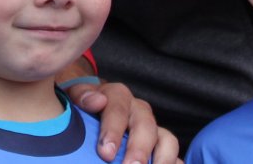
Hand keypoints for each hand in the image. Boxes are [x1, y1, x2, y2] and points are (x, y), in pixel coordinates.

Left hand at [59, 60, 179, 163]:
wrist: (93, 105)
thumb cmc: (83, 106)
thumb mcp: (77, 96)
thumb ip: (83, 96)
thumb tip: (96, 101)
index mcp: (118, 96)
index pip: (118, 110)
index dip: (113, 131)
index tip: (106, 153)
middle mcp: (139, 111)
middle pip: (146, 126)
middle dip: (139, 149)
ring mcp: (153, 128)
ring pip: (167, 140)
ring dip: (162, 159)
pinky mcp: (162, 145)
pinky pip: (175, 156)